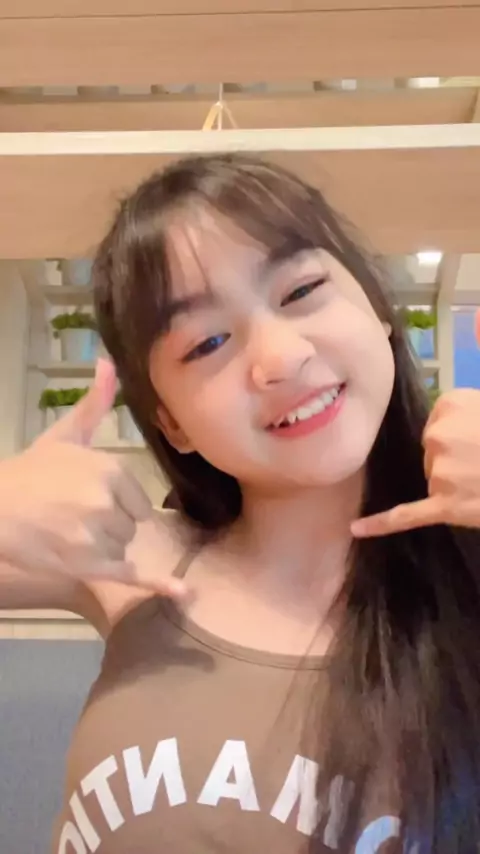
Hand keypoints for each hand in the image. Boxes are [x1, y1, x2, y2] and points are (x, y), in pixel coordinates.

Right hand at [0, 360, 184, 597]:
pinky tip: (183, 595)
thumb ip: (93, 403)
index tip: (84, 501)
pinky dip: (158, 586)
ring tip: (65, 535)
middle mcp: (108, 500)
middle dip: (107, 525)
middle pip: (131, 525)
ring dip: (102, 548)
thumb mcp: (63, 435)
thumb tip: (109, 363)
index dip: (115, 505)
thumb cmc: (27, 473)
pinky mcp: (87, 564)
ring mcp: (97, 534)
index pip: (137, 500)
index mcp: (111, 468)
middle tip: (70, 518)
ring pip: (122, 548)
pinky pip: (131, 575)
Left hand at [351, 388, 479, 537]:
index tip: (479, 438)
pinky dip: (380, 524)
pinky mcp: (443, 506)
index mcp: (450, 405)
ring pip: (434, 479)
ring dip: (455, 484)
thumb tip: (468, 327)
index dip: (460, 434)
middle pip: (433, 452)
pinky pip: (406, 515)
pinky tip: (356, 528)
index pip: (437, 424)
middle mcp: (438, 435)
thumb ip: (474, 377)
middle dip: (457, 459)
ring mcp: (440, 472)